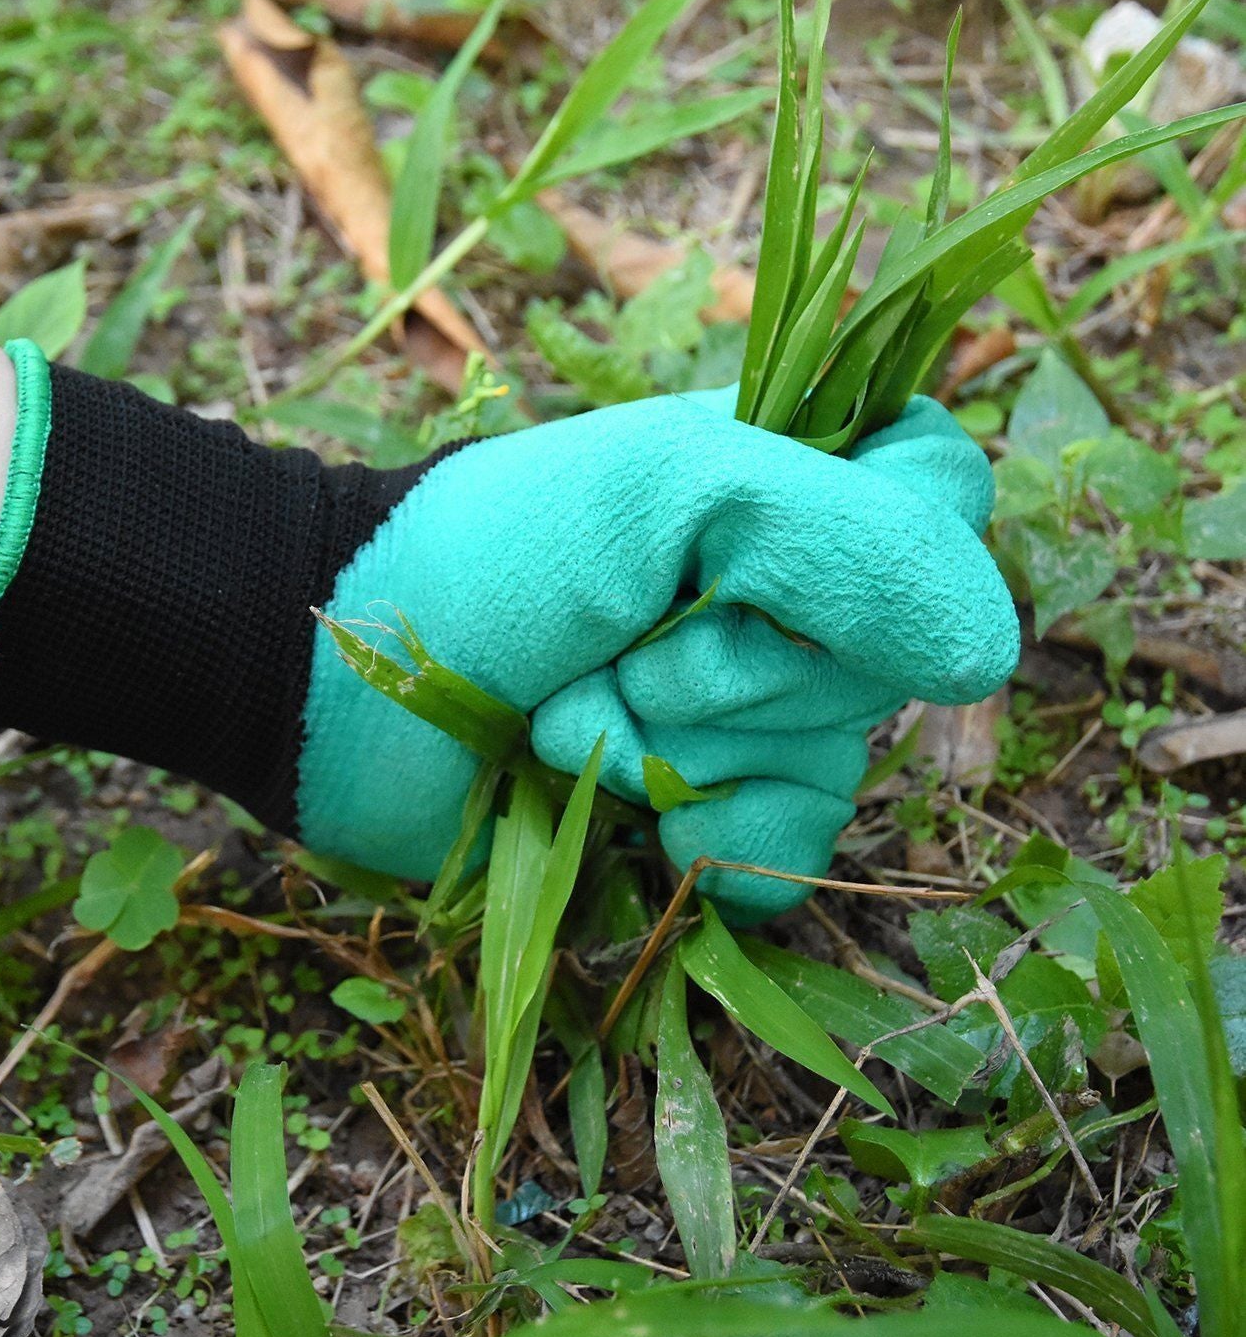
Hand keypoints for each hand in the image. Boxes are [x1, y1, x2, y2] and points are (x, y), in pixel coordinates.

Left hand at [298, 388, 1016, 915]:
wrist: (347, 682)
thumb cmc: (495, 556)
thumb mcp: (674, 490)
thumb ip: (847, 534)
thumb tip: (989, 650)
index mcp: (788, 485)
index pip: (944, 501)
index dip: (883, 555)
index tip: (754, 569)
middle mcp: (786, 599)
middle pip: (885, 658)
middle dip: (733, 670)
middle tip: (620, 642)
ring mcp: (746, 712)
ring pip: (828, 763)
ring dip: (681, 751)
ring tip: (576, 715)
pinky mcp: (704, 812)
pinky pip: (785, 851)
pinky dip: (705, 841)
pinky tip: (626, 811)